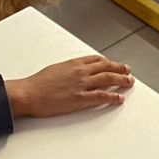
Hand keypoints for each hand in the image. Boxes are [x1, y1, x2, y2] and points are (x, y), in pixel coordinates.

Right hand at [6, 55, 133, 117]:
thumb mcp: (55, 69)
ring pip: (108, 79)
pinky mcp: (80, 99)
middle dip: (119, 68)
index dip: (108, 62)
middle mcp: (81, 71)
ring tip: (129, 82)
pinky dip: (113, 96)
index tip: (114, 63)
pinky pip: (101, 96)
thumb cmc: (37, 83)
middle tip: (127, 71)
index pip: (96, 59)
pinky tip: (120, 98)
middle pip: (106, 67)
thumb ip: (68, 70)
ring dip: (121, 80)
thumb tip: (73, 72)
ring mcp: (82, 84)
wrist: (29, 93)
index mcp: (74, 63)